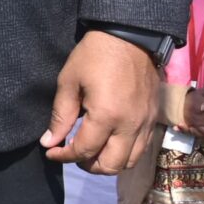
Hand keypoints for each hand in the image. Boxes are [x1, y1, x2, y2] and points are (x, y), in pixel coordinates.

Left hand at [42, 31, 162, 173]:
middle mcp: (130, 126)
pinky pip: (142, 148)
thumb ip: (60, 116)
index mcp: (107, 116)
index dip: (64, 156)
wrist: (131, 38)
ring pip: (129, 162)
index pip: (84, 150)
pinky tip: (110, 141)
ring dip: (108, 163)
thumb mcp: (69, 82)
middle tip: (72, 154)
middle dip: (88, 165)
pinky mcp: (154, 119)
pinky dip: (124, 153)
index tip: (51, 152)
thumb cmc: (94, 56)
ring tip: (91, 151)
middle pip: (111, 165)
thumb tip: (49, 142)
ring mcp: (146, 124)